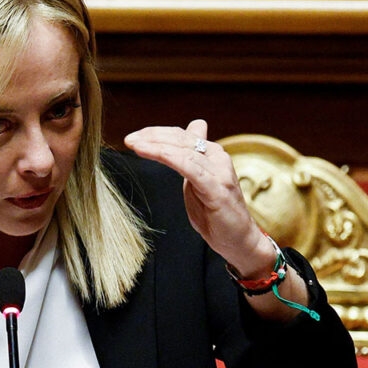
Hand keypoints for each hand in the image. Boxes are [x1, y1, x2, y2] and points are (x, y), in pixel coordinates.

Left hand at [123, 119, 264, 269]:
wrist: (238, 239)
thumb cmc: (215, 212)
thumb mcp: (199, 179)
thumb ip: (192, 157)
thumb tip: (194, 127)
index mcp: (212, 154)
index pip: (180, 134)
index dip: (156, 132)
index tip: (134, 137)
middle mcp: (217, 157)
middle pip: (180, 138)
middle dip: (151, 136)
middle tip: (129, 139)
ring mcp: (219, 172)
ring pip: (182, 150)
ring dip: (156, 145)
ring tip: (135, 144)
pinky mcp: (216, 188)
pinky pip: (189, 167)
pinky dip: (168, 157)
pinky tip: (151, 153)